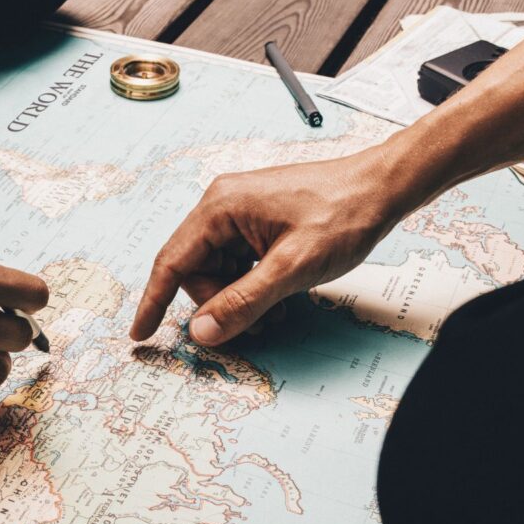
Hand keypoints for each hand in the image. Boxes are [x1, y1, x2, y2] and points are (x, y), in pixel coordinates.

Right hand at [130, 145, 415, 345]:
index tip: (140, 336)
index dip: (152, 303)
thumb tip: (201, 332)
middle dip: (219, 305)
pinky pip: (238, 264)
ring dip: (239, 299)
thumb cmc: (343, 215)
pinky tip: (277, 297)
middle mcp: (221, 206)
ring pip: (218, 273)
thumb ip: (242, 303)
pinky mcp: (257, 222)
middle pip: (196, 273)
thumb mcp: (291, 269)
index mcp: (219, 208)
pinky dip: (251, 286)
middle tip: (255, 324)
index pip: (171, 263)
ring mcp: (239, 214)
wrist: (383, 187)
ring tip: (275, 312)